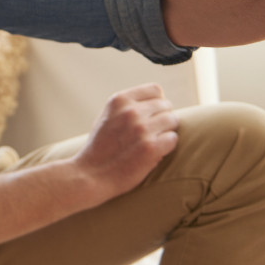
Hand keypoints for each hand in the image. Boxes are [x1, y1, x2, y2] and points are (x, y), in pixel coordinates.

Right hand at [72, 83, 178, 199]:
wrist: (91, 174)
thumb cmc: (101, 146)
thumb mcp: (107, 116)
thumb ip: (127, 105)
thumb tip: (157, 100)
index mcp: (119, 100)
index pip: (155, 90)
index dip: (156, 103)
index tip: (151, 115)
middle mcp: (131, 112)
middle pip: (166, 106)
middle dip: (162, 118)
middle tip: (151, 133)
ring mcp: (141, 129)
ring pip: (172, 121)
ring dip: (165, 132)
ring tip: (152, 142)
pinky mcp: (151, 148)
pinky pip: (173, 139)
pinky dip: (166, 146)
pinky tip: (153, 152)